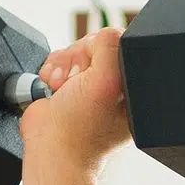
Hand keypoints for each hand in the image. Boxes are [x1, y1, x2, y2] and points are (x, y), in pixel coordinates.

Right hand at [20, 24, 130, 169]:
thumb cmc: (81, 128)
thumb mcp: (107, 81)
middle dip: (79, 58)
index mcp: (134, 88)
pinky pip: (61, 59)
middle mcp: (115, 87)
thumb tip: (102, 34)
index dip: (102, 49)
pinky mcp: (70, 86)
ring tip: (61, 87)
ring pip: (76, 50)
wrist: (51, 149)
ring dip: (63, 64)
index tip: (93, 68)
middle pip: (96, 44)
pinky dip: (52, 68)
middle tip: (75, 82)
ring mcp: (91, 86)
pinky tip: (52, 87)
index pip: (122, 44)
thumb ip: (111, 47)